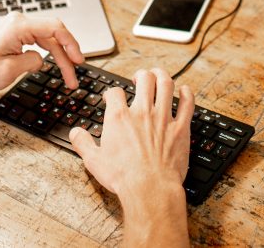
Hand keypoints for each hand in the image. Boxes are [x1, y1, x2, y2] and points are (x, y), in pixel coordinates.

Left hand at [0, 12, 83, 91]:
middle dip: (66, 57)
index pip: (56, 28)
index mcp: (19, 26)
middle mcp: (19, 22)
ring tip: (67, 76)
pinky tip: (52, 65)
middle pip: (54, 36)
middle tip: (73, 78)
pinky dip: (47, 54)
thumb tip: (42, 60)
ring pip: (47, 40)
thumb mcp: (9, 70)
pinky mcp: (13, 35)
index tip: (78, 60)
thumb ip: (33, 62)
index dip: (72, 44)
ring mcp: (16, 27)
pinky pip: (38, 41)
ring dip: (58, 58)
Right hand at [69, 68, 193, 198]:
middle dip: (140, 74)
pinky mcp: (181, 128)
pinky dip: (187, 94)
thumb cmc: (122, 176)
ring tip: (158, 75)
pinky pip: (188, 104)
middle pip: (144, 78)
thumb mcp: (93, 161)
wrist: (149, 188)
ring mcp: (163, 118)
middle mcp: (142, 112)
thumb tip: (75, 132)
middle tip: (139, 78)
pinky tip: (185, 90)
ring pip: (166, 84)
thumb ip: (82, 143)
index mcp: (119, 117)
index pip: (114, 92)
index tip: (112, 98)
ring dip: (162, 75)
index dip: (111, 93)